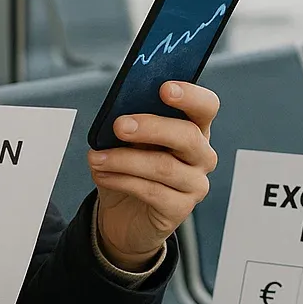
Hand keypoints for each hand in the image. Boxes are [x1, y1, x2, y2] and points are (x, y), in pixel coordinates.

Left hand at [87, 81, 219, 269]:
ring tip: (96, 157)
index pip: (206, 107)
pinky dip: (122, 181)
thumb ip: (130, 123)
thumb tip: (117, 113)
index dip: (190, 95)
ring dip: (123, 159)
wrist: (124, 214)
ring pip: (163, 166)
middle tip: (119, 125)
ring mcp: (195, 184)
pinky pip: (152, 192)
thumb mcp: (128, 141)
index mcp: (194, 128)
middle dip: (150, 127)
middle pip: (187, 136)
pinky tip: (103, 175)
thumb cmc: (131, 170)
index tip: (165, 89)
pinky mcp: (180, 209)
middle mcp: (201, 155)